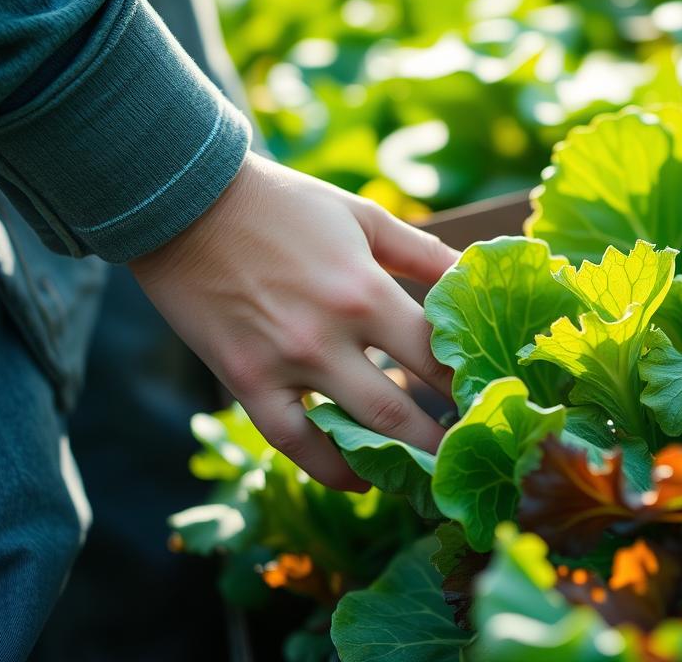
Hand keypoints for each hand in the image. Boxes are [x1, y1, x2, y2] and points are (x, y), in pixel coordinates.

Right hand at [130, 153, 458, 490]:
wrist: (184, 202)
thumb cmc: (285, 204)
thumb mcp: (363, 218)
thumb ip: (423, 253)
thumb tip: (476, 276)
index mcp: (365, 291)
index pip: (436, 355)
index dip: (471, 385)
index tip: (497, 404)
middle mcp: (328, 337)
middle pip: (403, 411)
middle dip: (444, 439)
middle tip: (474, 454)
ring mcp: (283, 366)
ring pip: (353, 434)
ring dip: (398, 460)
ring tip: (433, 475)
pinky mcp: (244, 382)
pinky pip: (293, 443)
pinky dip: (330, 468)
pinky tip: (362, 479)